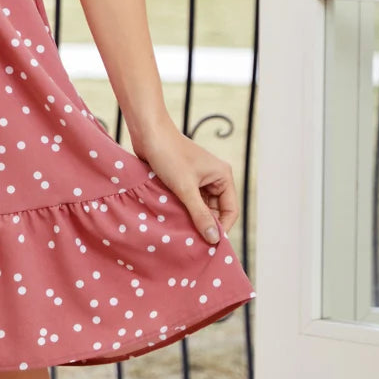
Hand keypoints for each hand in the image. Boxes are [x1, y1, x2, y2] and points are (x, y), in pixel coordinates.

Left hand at [131, 126, 234, 245]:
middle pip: (215, 210)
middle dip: (205, 224)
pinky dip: (183, 209)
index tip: (209, 245)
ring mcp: (198, 178)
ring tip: (182, 233)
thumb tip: (214, 239)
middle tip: (193, 243)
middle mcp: (214, 177)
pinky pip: (188, 199)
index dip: (221, 228)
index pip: (230, 210)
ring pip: (200, 206)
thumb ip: (200, 214)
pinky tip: (174, 221)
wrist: (147, 133)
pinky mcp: (183, 179)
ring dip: (192, 217)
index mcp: (223, 176)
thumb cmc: (169, 156)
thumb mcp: (185, 188)